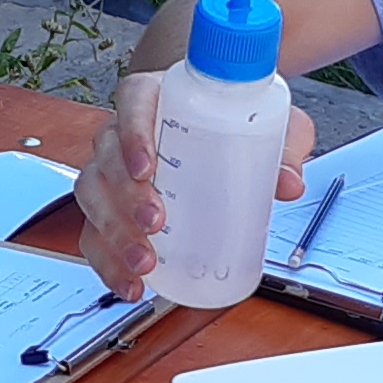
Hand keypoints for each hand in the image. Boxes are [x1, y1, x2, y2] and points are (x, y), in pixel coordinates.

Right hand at [73, 68, 312, 296]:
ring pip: (93, 196)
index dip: (132, 133)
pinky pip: (94, 233)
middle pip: (106, 157)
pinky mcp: (111, 210)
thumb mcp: (268, 127)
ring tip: (144, 262)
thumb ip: (283, 148)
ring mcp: (113, 172)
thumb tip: (289, 183)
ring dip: (113, 233)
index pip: (133, 102)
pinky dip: (107, 262)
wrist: (221, 138)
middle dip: (124, 195)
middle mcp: (125, 133)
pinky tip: (131, 283)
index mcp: (157, 99)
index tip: (147, 166)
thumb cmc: (234, 124)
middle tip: (155, 222)